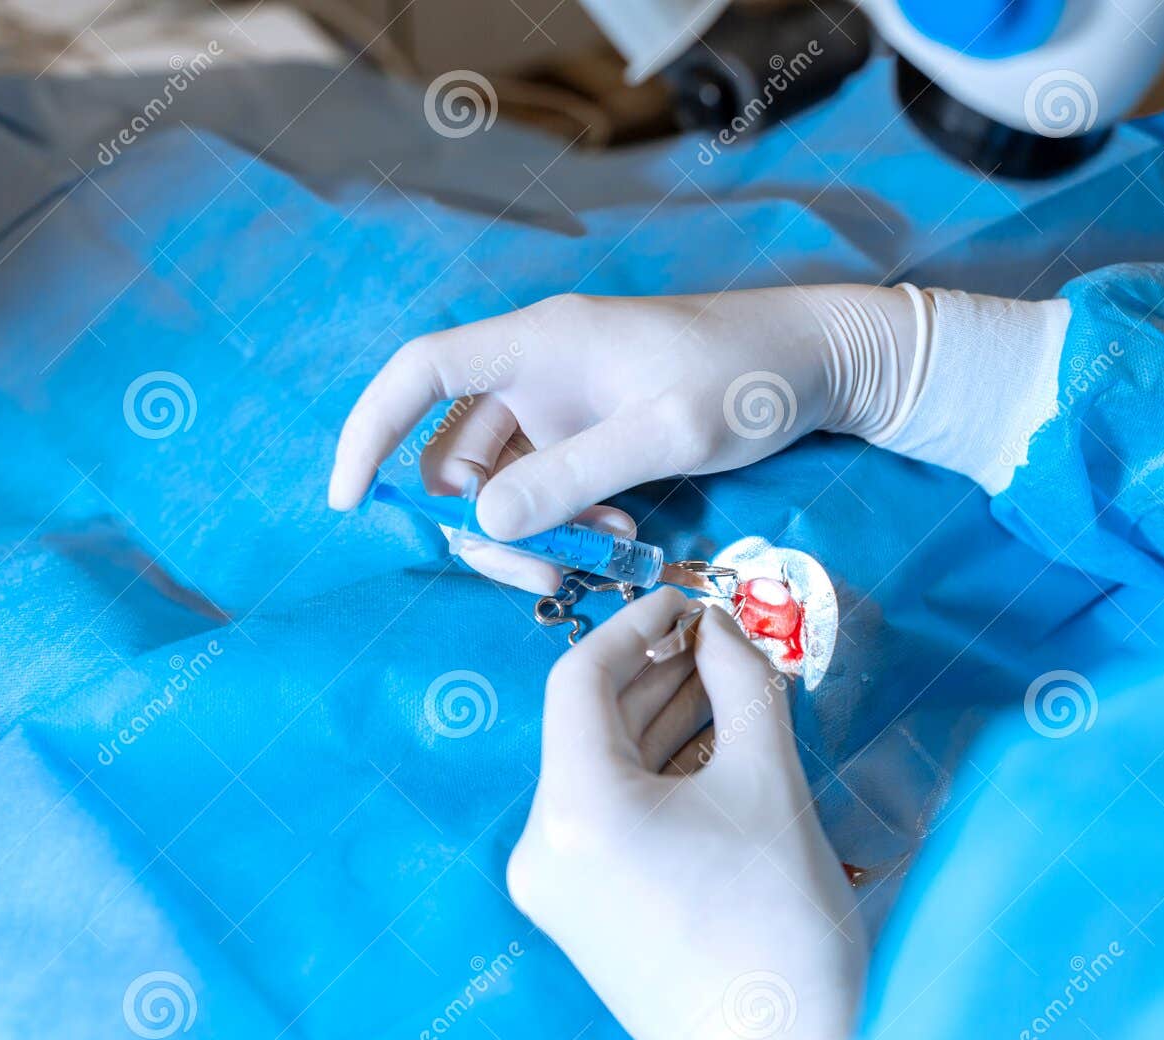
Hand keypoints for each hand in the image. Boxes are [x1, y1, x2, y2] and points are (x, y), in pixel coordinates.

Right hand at [327, 287, 918, 592]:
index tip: (346, 497)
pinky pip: (547, 489)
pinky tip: (621, 538)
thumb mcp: (668, 431)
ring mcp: (563, 406)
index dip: (370, 429)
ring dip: (532, 530)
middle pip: (456, 451)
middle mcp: (536, 372)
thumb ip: (575, 476)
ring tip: (603, 553)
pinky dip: (567, 523)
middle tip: (541, 572)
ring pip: (502, 482)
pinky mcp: (591, 434)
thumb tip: (486, 522)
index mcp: (539, 343)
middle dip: (482, 521)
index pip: (421, 372)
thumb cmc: (748, 376)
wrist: (817, 363)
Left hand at [507, 588, 867, 1039]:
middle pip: (590, 722)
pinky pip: (608, 813)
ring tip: (729, 680)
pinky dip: (654, 773)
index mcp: (575, 811)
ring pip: (601, 767)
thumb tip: (726, 623)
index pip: (581, 677)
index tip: (690, 601)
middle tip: (723, 634)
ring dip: (660, 718)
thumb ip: (743, 684)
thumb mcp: (767, 784)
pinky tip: (711, 741)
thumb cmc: (778, 930)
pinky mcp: (581, 909)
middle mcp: (543, 846)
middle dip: (658, 669)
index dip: (636, 623)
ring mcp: (556, 884)